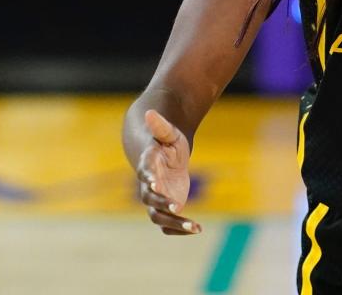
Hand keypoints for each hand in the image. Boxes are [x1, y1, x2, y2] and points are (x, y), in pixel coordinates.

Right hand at [136, 109, 201, 234]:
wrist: (163, 155)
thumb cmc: (166, 141)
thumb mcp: (168, 132)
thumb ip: (160, 125)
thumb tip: (150, 112)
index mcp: (149, 165)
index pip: (145, 174)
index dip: (150, 179)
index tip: (156, 183)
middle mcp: (149, 185)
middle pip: (150, 199)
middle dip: (162, 203)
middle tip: (178, 207)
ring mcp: (156, 198)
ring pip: (158, 216)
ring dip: (175, 223)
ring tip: (195, 227)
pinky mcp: (166, 206)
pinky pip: (167, 224)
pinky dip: (179, 229)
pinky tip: (196, 229)